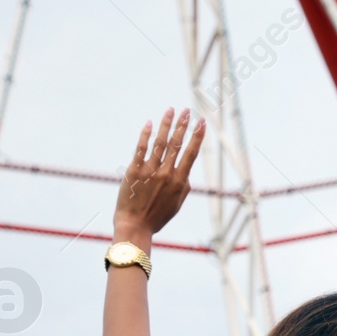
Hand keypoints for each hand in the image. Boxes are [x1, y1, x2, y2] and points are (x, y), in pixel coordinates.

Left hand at [114, 108, 205, 244]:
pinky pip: (141, 149)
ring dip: (166, 125)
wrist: (135, 225)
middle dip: (183, 125)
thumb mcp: (176, 205)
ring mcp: (150, 171)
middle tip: (187, 110)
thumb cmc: (156, 217)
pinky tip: (150, 123)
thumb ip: (184, 187)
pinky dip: (146, 135)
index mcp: (180, 182)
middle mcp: (166, 174)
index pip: (191, 154)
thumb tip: (186, 173)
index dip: (197, 137)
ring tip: (171, 110)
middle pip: (177, 144)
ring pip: (160, 143)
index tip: (202, 123)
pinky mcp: (134, 171)